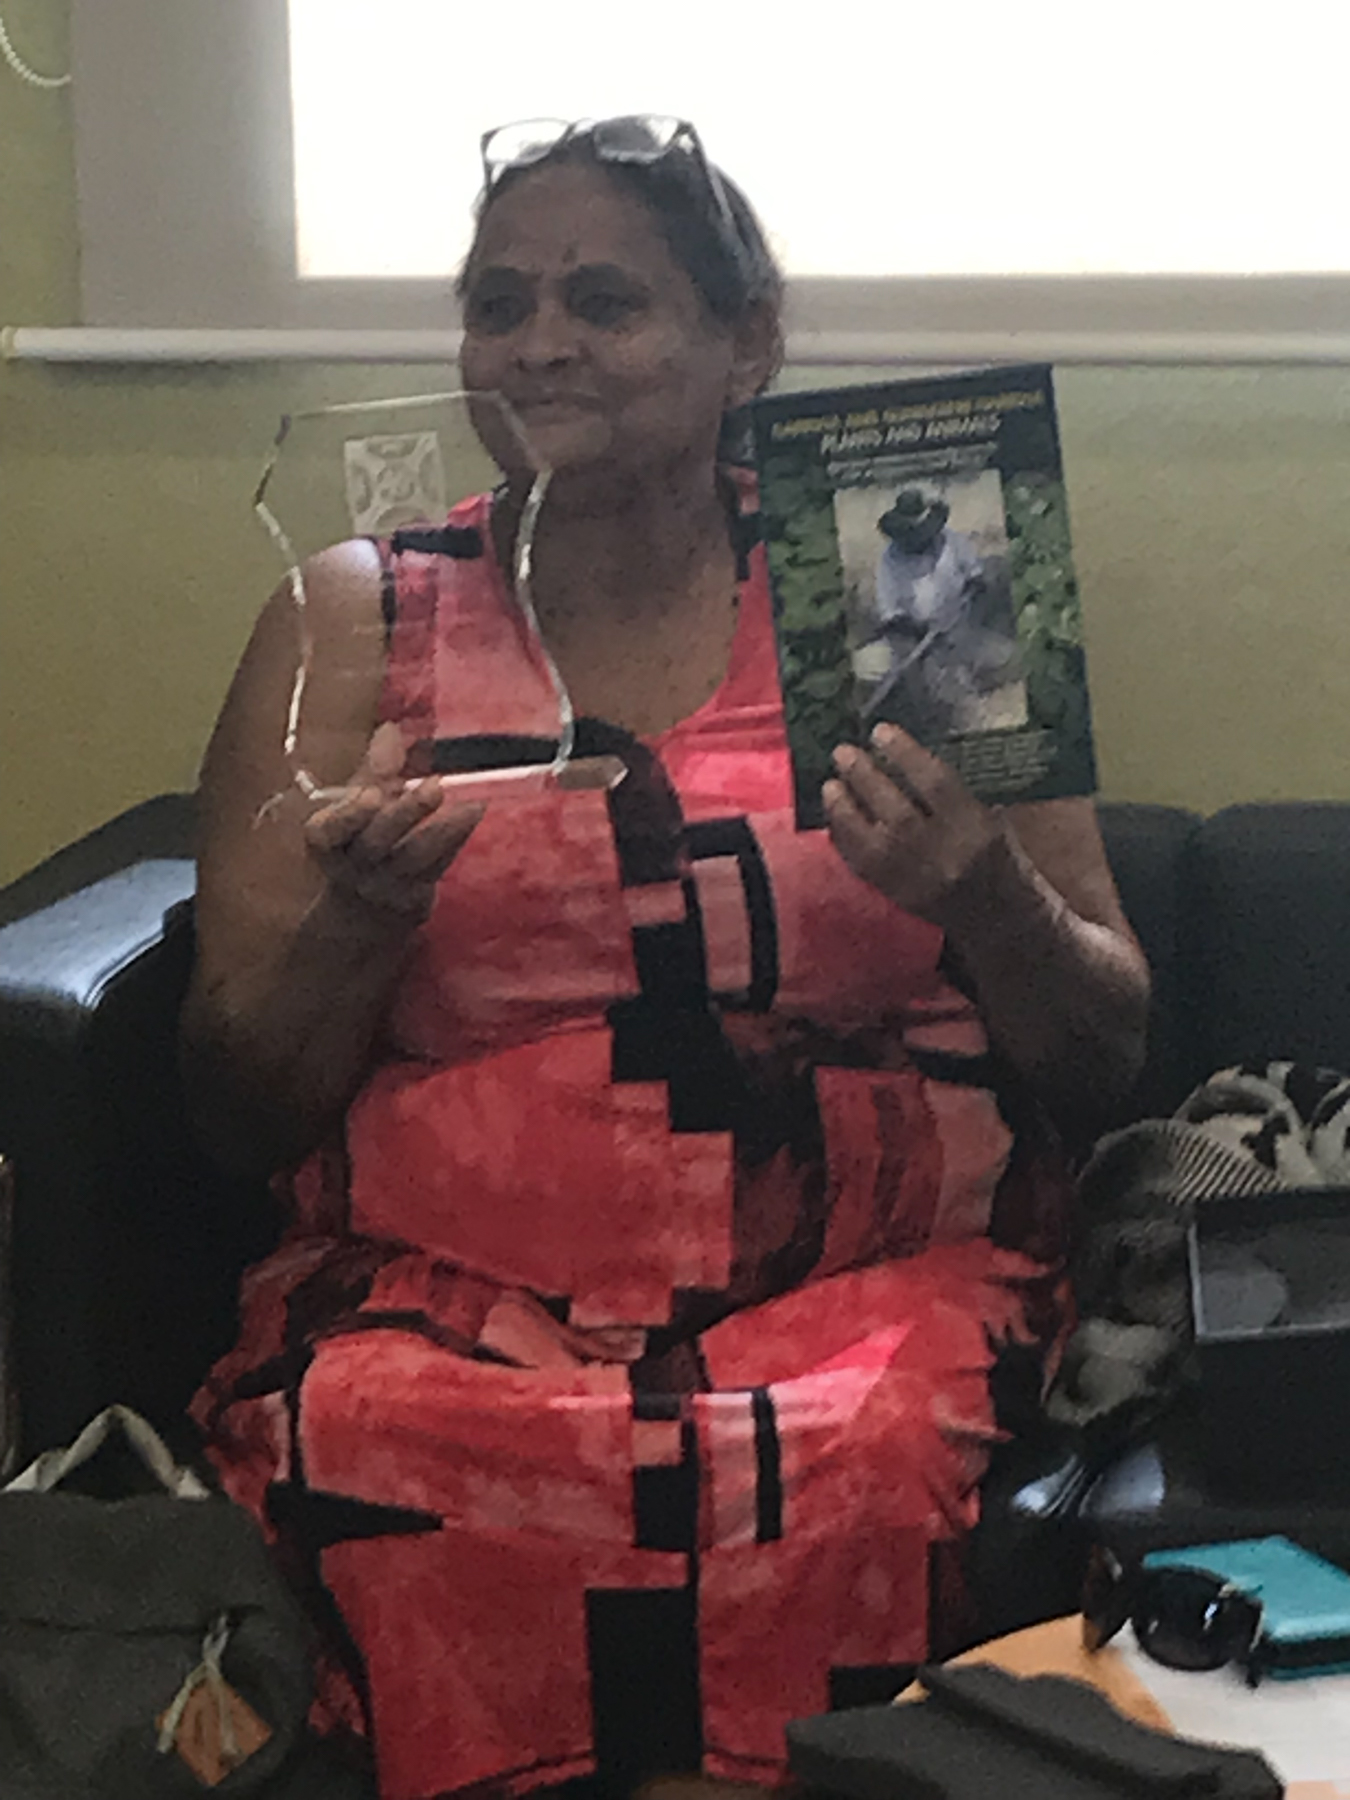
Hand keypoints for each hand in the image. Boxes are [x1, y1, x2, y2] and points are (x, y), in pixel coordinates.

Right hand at [303, 722, 483, 924]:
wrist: (361, 914)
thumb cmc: (359, 843)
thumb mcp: (354, 807)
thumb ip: (372, 771)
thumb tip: (390, 730)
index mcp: (325, 841)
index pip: (328, 831)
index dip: (349, 815)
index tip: (372, 794)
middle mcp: (351, 867)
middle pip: (377, 842)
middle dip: (406, 813)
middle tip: (435, 786)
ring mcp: (383, 887)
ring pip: (414, 858)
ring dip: (445, 829)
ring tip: (471, 802)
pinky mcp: (414, 899)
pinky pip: (437, 867)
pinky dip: (456, 839)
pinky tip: (473, 812)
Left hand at [822, 723, 1004, 925]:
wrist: (997, 915)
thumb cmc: (998, 855)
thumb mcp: (989, 816)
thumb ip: (951, 790)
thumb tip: (902, 754)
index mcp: (974, 827)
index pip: (935, 784)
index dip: (905, 754)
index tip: (880, 731)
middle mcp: (942, 854)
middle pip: (896, 811)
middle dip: (865, 778)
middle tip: (842, 752)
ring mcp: (915, 878)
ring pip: (871, 842)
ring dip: (844, 810)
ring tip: (829, 785)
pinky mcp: (895, 895)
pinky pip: (861, 865)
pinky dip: (843, 839)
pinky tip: (833, 819)